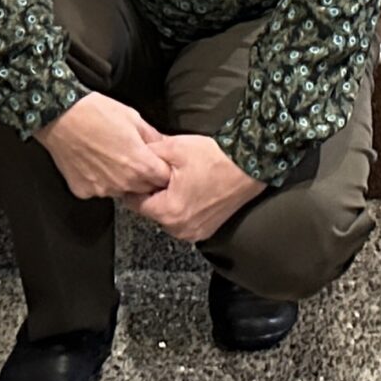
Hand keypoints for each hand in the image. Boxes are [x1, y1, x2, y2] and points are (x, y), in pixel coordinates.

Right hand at [34, 92, 170, 204]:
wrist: (60, 115)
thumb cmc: (96, 112)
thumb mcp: (132, 117)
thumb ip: (153, 136)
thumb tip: (165, 146)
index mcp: (140, 165)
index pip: (164, 179)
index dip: (161, 169)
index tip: (155, 162)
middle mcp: (124, 183)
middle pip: (144, 189)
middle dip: (142, 176)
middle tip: (130, 156)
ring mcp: (103, 190)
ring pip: (121, 190)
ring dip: (121, 180)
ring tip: (108, 156)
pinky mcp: (84, 191)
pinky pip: (98, 190)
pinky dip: (98, 180)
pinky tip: (92, 161)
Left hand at [133, 130, 263, 245]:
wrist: (247, 166)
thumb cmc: (213, 158)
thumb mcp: (174, 148)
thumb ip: (148, 154)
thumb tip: (133, 156)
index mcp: (169, 211)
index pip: (135, 203)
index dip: (133, 186)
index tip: (136, 174)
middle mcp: (180, 229)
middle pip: (152, 212)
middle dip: (151, 193)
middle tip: (158, 173)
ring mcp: (195, 233)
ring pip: (168, 217)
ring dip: (167, 201)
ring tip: (175, 180)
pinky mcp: (207, 230)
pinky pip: (184, 221)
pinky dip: (182, 207)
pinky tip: (188, 189)